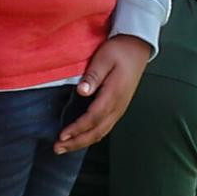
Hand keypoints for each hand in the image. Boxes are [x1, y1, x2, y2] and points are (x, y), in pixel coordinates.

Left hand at [54, 34, 150, 153]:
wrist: (137, 47)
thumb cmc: (120, 50)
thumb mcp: (105, 57)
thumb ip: (93, 75)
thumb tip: (82, 91)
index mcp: (114, 94)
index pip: (93, 118)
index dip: (77, 129)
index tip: (62, 136)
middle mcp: (118, 106)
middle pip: (97, 131)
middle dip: (77, 142)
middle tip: (58, 148)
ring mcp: (120, 108)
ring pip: (101, 132)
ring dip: (83, 142)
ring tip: (66, 147)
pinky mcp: (118, 107)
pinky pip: (105, 127)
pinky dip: (91, 136)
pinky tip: (82, 137)